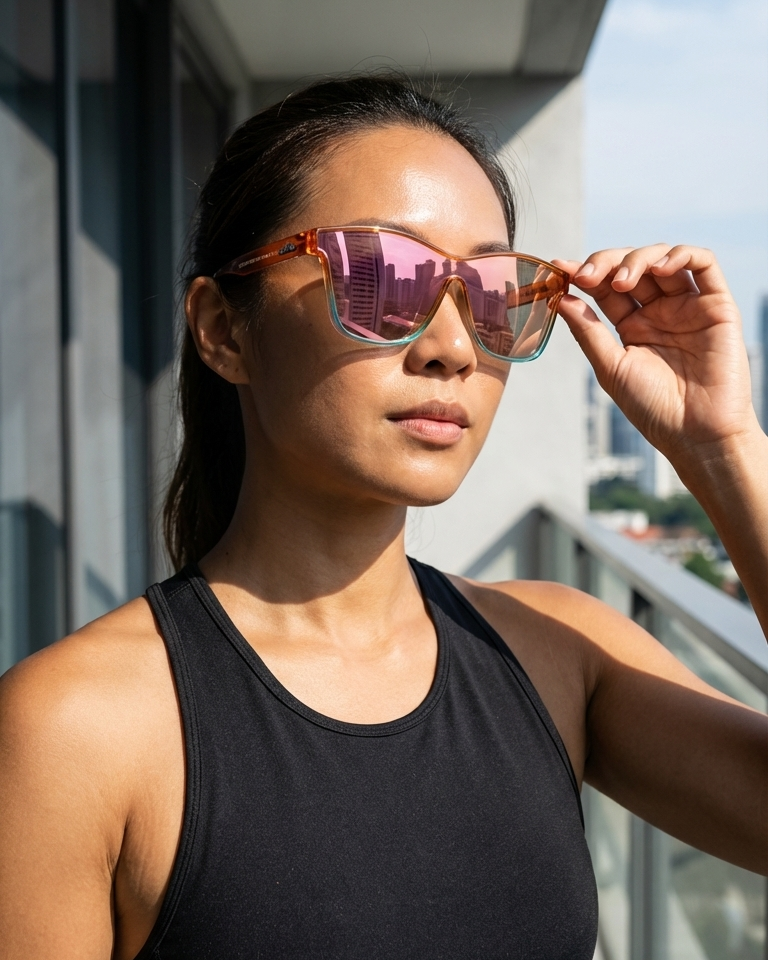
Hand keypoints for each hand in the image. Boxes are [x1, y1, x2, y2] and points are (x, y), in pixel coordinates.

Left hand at [553, 245, 759, 464]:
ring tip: (622, 281)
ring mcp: (688, 306)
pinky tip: (659, 267)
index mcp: (632, 327)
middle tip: (587, 276)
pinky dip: (680, 254)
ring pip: (662, 258)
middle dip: (606, 263)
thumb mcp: (611, 368)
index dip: (584, 273)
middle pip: (631, 267)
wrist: (697, 434)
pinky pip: (704, 264)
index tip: (561, 268)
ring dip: (638, 259)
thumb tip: (561, 298)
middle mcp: (660, 312)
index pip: (605, 288)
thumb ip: (588, 332)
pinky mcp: (717, 305)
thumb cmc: (654, 409)